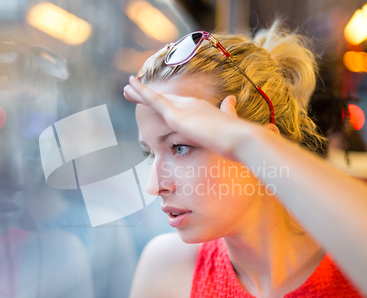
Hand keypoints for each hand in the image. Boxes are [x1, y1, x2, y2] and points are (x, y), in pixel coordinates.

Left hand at [124, 76, 258, 161]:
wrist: (240, 140)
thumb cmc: (237, 140)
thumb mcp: (228, 126)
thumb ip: (227, 114)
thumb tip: (232, 104)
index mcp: (202, 109)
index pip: (179, 104)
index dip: (166, 101)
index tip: (156, 99)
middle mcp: (192, 104)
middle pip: (165, 99)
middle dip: (148, 94)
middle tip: (133, 87)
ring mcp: (184, 108)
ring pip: (156, 97)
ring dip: (140, 91)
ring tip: (126, 87)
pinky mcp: (177, 114)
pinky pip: (154, 100)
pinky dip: (142, 92)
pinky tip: (131, 86)